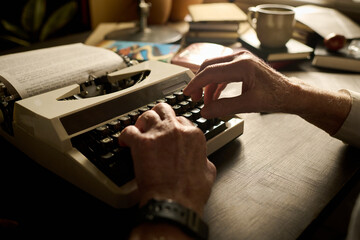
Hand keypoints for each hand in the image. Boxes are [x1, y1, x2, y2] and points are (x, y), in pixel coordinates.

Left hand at [118, 103, 215, 215]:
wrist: (173, 201)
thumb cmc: (190, 191)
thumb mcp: (208, 172)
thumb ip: (204, 159)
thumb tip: (202, 159)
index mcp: (193, 135)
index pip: (182, 120)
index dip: (173, 126)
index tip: (168, 132)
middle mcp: (176, 130)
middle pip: (164, 110)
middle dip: (158, 115)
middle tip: (153, 123)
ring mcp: (158, 134)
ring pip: (147, 115)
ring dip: (142, 122)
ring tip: (139, 129)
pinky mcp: (141, 143)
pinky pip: (128, 131)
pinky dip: (125, 135)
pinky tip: (125, 141)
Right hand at [183, 50, 351, 134]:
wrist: (290, 94)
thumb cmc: (276, 97)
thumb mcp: (249, 105)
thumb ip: (225, 108)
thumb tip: (205, 112)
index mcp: (242, 65)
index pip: (210, 72)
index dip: (195, 83)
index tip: (187, 93)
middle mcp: (240, 57)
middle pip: (209, 66)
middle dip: (199, 82)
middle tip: (193, 98)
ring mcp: (241, 59)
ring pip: (215, 68)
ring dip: (207, 84)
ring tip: (204, 101)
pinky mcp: (242, 64)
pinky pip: (222, 71)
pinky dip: (215, 84)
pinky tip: (214, 96)